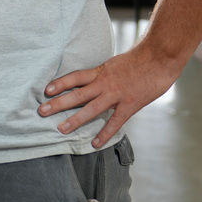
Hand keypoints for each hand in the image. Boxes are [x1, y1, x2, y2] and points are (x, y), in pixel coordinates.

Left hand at [37, 45, 182, 147]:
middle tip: (41, 111)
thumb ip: (103, 74)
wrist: (159, 58)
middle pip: (77, 94)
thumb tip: (92, 81)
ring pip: (91, 109)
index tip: (45, 90)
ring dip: (75, 119)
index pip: (75, 77)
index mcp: (100, 72)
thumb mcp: (114, 64)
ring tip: (61, 129)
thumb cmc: (139, 60)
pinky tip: (94, 143)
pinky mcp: (129, 105)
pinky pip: (114, 122)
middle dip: (58, 103)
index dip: (59, 83)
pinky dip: (104, 133)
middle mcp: (104, 83)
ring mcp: (116, 95)